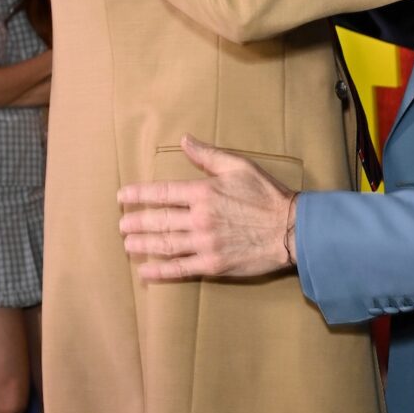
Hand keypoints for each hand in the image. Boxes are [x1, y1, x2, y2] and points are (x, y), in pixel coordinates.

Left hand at [118, 135, 295, 280]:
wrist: (291, 229)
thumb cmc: (267, 195)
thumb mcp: (239, 166)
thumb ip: (209, 155)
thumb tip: (185, 140)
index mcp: (203, 192)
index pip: (162, 192)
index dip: (138, 195)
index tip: (123, 197)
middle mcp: (200, 218)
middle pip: (158, 221)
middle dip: (136, 223)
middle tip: (122, 225)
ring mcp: (205, 243)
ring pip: (165, 244)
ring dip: (143, 245)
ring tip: (128, 244)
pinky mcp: (213, 264)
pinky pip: (180, 268)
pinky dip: (160, 271)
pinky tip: (146, 271)